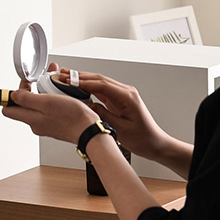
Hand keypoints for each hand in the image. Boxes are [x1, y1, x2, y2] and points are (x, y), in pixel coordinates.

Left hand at [3, 74, 97, 144]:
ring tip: (53, 84)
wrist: (89, 130)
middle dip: (30, 89)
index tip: (24, 83)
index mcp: (31, 119)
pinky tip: (61, 94)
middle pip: (24, 105)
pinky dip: (52, 99)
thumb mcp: (47, 102)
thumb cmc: (72, 117)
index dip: (13, 94)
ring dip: (43, 92)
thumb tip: (13, 96)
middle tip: (40, 79)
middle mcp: (36, 124)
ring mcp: (46, 124)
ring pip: (38, 105)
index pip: (9, 109)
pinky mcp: (55, 123)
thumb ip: (27, 99)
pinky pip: (48, 109)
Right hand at [54, 69, 168, 159]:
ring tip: (68, 78)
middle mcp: (126, 92)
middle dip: (81, 77)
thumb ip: (104, 115)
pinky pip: (103, 90)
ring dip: (84, 80)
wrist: (155, 143)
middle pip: (100, 79)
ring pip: (100, 83)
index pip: (102, 84)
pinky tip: (80, 88)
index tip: (70, 81)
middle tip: (65, 76)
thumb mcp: (121, 129)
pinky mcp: (120, 100)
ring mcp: (123, 95)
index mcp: (128, 97)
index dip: (84, 82)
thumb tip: (90, 105)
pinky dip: (90, 88)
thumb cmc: (143, 138)